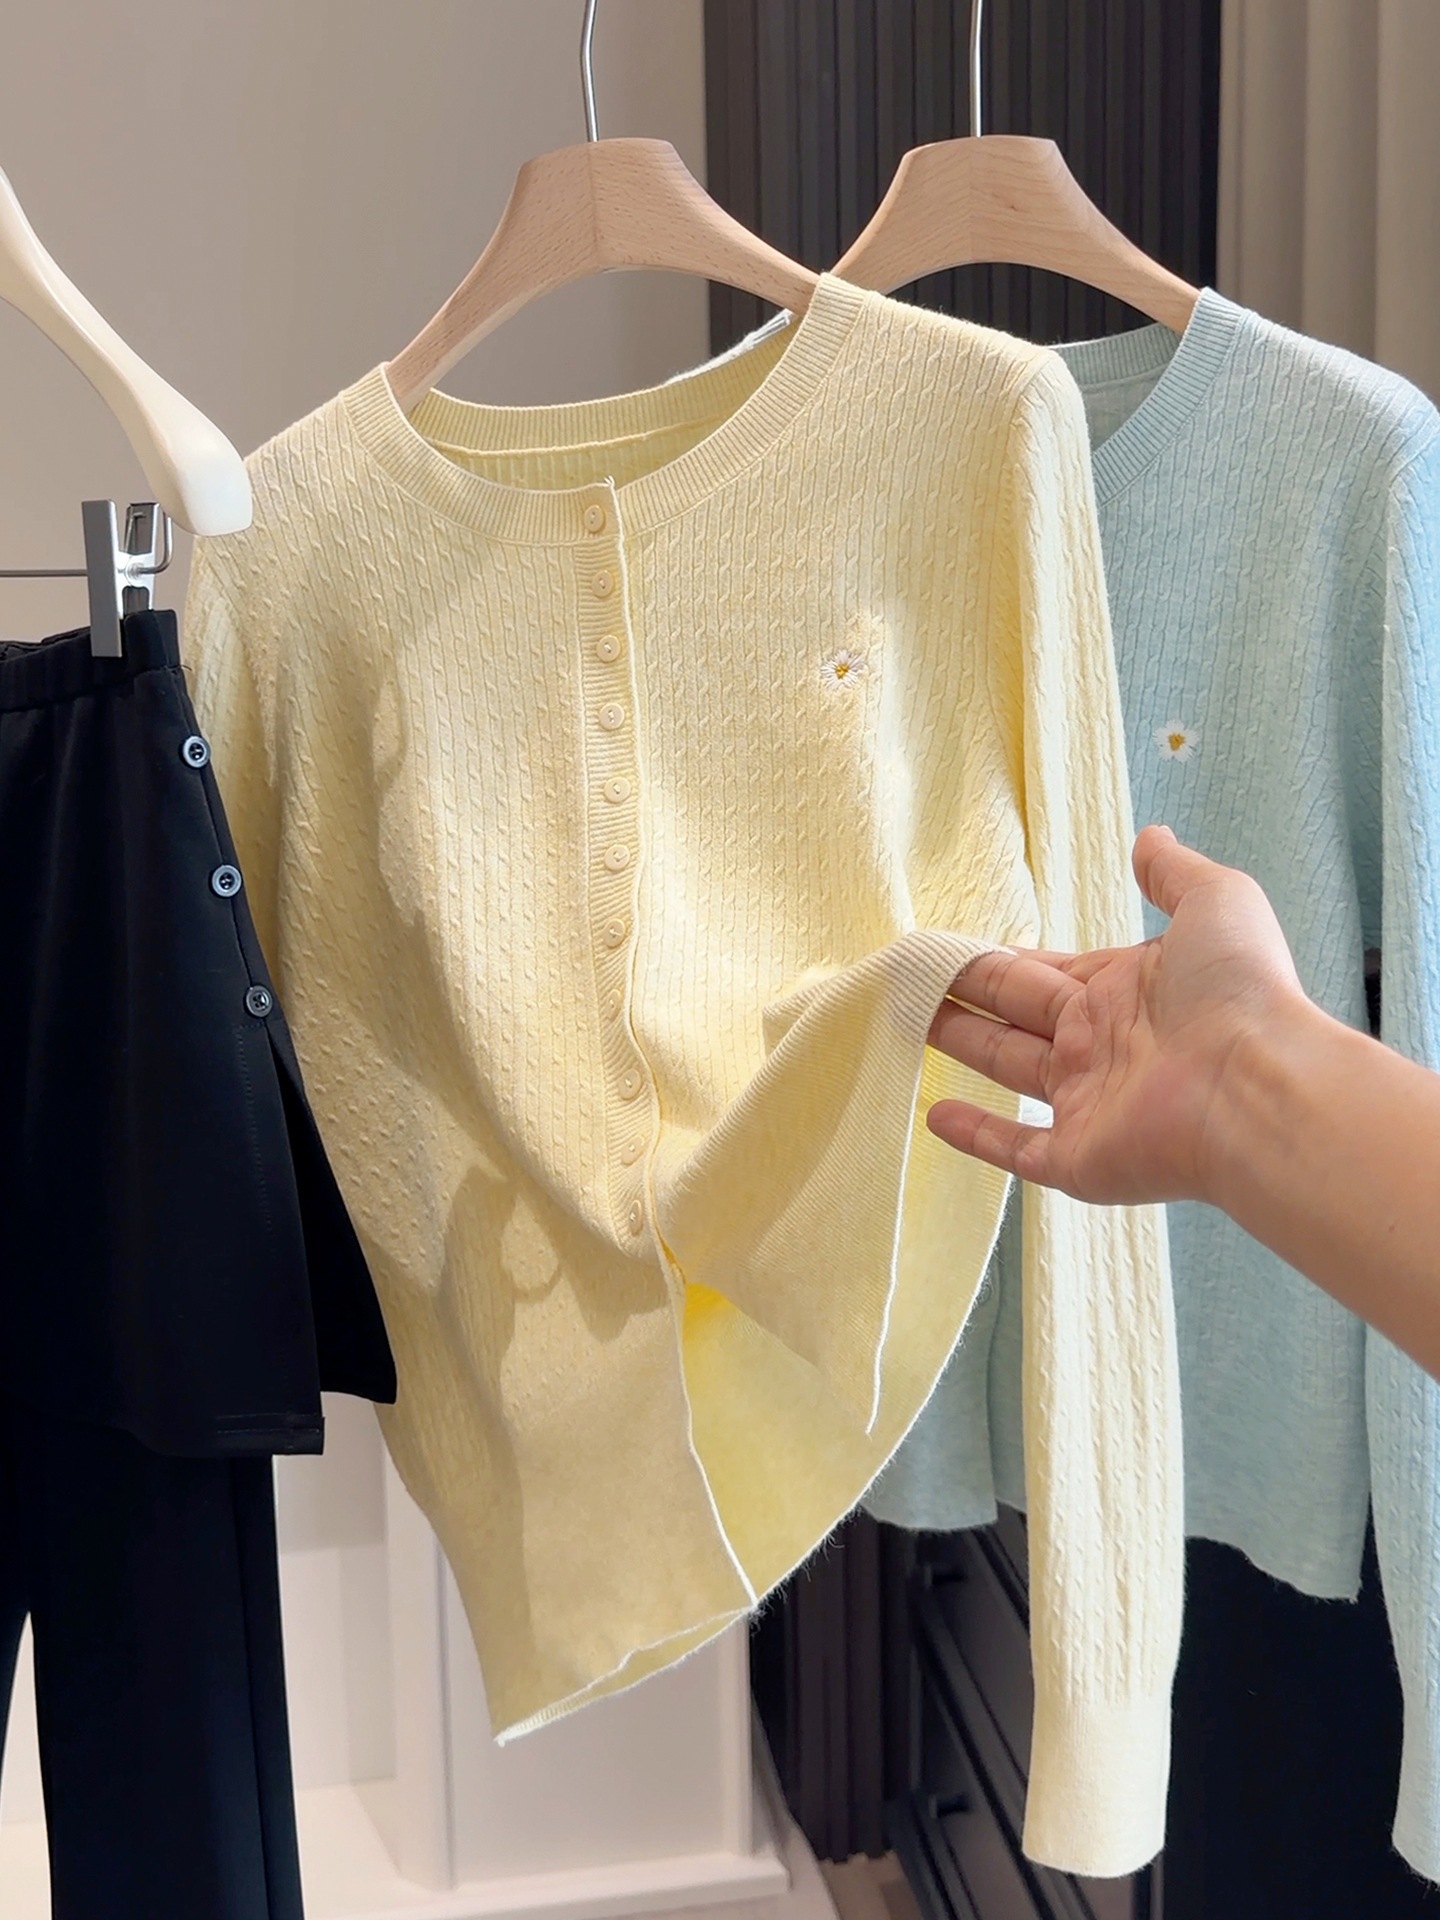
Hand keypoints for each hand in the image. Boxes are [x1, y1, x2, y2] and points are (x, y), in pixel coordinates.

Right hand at [926, 826, 1312, 1204]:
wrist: (1260, 1087)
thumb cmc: (1238, 991)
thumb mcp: (1215, 903)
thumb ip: (1174, 873)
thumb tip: (1150, 837)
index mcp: (1122, 989)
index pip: (1043, 971)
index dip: (996, 960)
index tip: (948, 949)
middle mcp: (1099, 1044)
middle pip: (1014, 1012)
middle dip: (963, 993)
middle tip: (907, 977)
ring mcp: (1087, 1104)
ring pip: (1008, 1068)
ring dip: (959, 1045)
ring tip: (906, 1022)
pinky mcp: (1079, 1159)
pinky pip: (1017, 1147)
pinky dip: (975, 1135)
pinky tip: (932, 1116)